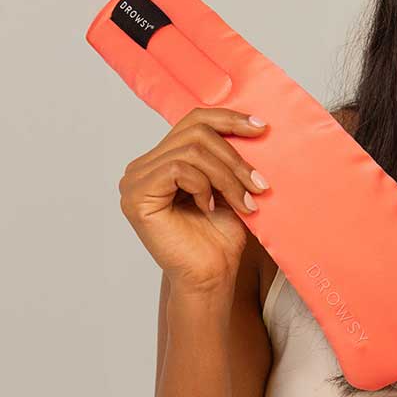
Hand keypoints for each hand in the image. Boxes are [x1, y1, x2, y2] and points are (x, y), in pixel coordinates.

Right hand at [116, 106, 270, 290]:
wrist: (212, 277)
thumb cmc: (219, 239)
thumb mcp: (228, 186)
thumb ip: (227, 155)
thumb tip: (252, 123)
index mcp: (162, 160)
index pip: (193, 121)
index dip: (227, 118)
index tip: (260, 128)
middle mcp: (143, 167)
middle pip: (195, 132)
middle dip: (234, 157)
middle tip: (258, 184)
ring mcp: (135, 180)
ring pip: (191, 150)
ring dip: (226, 175)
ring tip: (246, 201)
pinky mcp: (137, 195)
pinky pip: (178, 168)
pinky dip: (203, 186)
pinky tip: (210, 208)